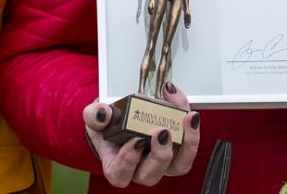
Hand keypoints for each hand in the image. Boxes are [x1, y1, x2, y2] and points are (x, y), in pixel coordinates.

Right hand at [82, 83, 201, 186]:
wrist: (125, 116)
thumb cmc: (109, 125)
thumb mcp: (96, 118)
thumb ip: (95, 115)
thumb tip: (104, 113)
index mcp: (117, 166)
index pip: (121, 174)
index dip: (128, 160)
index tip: (135, 141)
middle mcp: (140, 169)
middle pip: (151, 174)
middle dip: (159, 155)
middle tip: (161, 132)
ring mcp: (161, 162)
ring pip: (178, 166)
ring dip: (186, 145)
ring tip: (186, 120)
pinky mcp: (178, 151)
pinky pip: (189, 148)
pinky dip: (191, 129)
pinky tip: (188, 112)